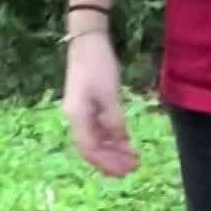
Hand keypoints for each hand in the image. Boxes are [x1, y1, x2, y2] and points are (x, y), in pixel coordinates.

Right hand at [62, 31, 139, 178]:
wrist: (88, 40)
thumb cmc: (97, 63)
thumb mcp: (109, 93)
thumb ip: (114, 119)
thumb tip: (121, 141)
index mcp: (77, 116)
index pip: (91, 149)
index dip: (108, 163)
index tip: (127, 170)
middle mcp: (77, 118)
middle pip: (92, 149)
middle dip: (112, 161)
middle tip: (134, 168)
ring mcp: (82, 113)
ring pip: (97, 141)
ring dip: (114, 152)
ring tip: (133, 158)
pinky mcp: (89, 106)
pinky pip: (100, 130)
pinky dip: (113, 139)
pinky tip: (126, 143)